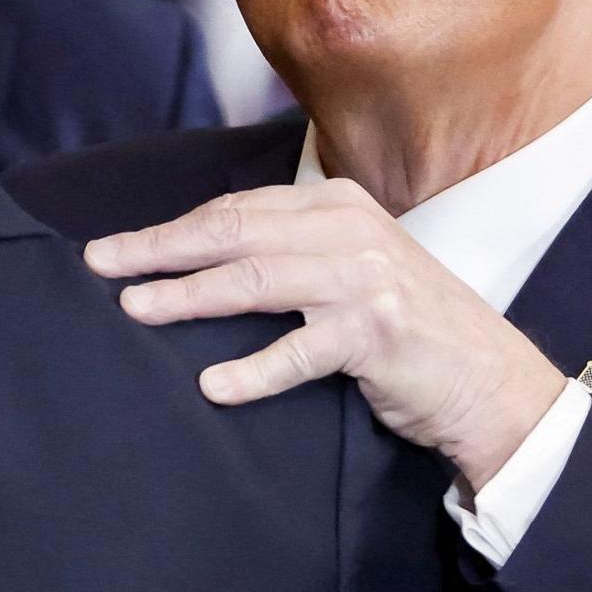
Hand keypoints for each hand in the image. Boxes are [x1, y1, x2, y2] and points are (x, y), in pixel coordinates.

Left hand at [88, 183, 564, 488]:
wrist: (487, 379)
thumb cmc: (405, 330)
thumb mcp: (350, 270)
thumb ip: (290, 253)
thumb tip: (200, 259)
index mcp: (337, 205)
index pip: (236, 210)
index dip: (171, 229)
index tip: (117, 249)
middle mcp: (348, 230)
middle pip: (233, 234)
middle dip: (161, 250)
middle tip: (104, 266)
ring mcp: (364, 279)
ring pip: (255, 282)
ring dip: (189, 298)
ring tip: (138, 310)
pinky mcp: (376, 331)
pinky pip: (300, 351)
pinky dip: (254, 370)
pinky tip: (215, 386)